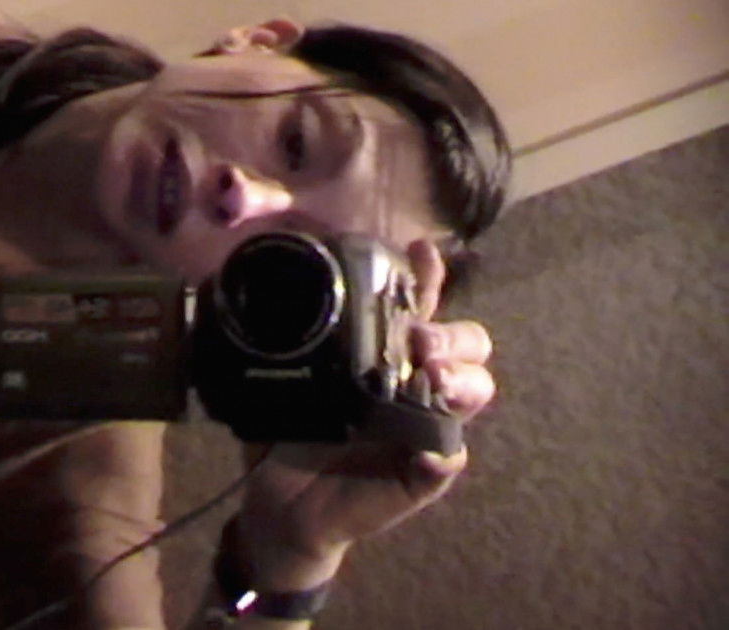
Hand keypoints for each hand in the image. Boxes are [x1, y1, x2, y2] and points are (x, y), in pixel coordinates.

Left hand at [235, 239, 495, 590]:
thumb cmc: (291, 432)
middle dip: (452, 334)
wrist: (278, 500)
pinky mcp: (420, 475)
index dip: (429, 278)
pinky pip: (449, 460)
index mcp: (388, 353)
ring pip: (474, 392)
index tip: (419, 253)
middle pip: (468, 345)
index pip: (424, 307)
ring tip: (432, 378)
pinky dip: (444, 451)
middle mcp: (416, 383)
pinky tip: (431, 448)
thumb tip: (283, 293)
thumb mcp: (291, 379)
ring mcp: (424, 427)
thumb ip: (299, 342)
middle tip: (420, 340)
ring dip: (461, 380)